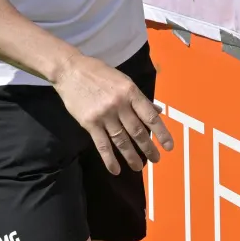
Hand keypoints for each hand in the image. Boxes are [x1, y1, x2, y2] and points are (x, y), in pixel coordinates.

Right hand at [54, 54, 173, 174]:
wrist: (70, 71)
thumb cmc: (99, 73)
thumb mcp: (123, 80)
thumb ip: (139, 98)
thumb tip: (158, 111)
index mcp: (130, 92)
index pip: (150, 116)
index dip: (161, 133)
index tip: (169, 146)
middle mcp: (120, 104)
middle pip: (137, 131)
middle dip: (148, 148)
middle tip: (156, 160)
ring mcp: (104, 115)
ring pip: (121, 140)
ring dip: (131, 156)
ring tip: (139, 167)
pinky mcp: (89, 123)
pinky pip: (102, 145)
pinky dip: (109, 159)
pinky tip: (115, 169)